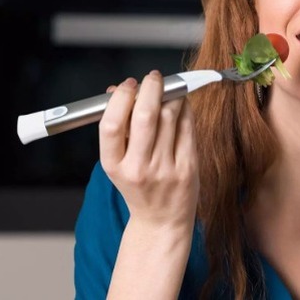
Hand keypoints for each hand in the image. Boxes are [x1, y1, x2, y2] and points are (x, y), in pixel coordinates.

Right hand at [99, 71, 198, 229]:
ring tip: (168, 92)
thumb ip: (118, 128)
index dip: (121, 98)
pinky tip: (181, 105)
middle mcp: (139, 168)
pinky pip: (187, 127)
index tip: (128, 85)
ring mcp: (165, 169)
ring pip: (170, 116)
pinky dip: (185, 109)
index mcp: (114, 165)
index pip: (111, 125)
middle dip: (151, 88)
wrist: (162, 221)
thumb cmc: (138, 185)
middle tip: (154, 78)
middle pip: (145, 116)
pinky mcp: (188, 167)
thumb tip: (115, 90)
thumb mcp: (118, 162)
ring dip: (170, 96)